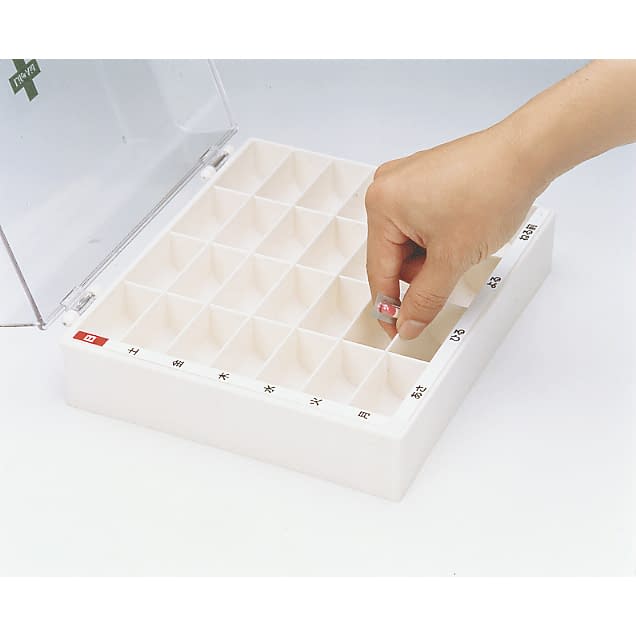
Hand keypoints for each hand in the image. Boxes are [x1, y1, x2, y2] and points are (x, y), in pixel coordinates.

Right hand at [365, 123, 546, 339]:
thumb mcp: (453, 258)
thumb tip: (408, 321)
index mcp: (382, 204)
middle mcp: (387, 187)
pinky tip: (461, 231)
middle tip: (451, 268)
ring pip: (409, 241)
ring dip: (432, 255)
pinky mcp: (424, 178)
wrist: (526, 154)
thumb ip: (425, 299)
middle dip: (421, 272)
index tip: (397, 328)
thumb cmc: (491, 187)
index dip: (390, 307)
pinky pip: (421, 222)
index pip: (378, 271)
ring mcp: (406, 180)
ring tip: (462, 242)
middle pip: (393, 256)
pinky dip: (438, 237)